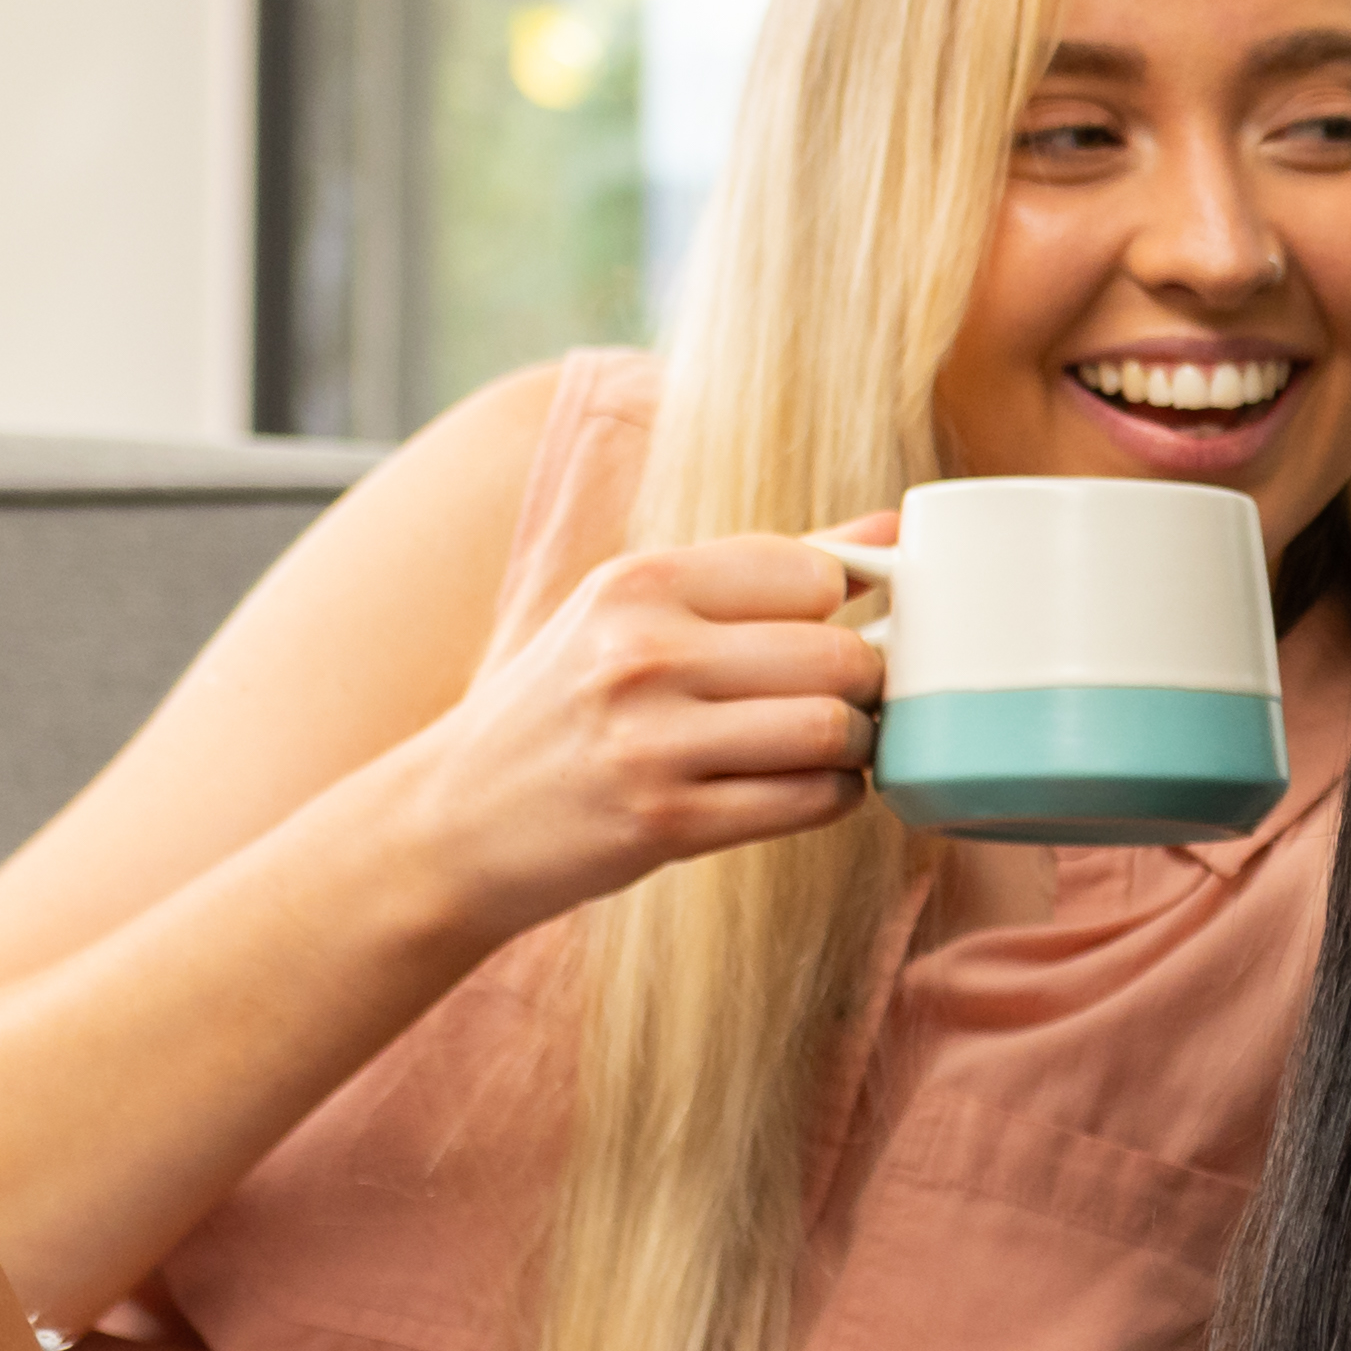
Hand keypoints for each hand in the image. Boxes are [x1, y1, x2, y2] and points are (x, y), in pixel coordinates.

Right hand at [391, 519, 892, 936]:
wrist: (456, 819)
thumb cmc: (567, 704)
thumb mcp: (634, 612)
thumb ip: (763, 568)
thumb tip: (893, 528)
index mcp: (637, 582)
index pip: (813, 572)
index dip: (847, 608)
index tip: (832, 633)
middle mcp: (640, 652)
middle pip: (839, 655)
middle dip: (865, 685)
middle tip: (843, 700)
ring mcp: (651, 741)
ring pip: (833, 729)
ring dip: (855, 745)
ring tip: (824, 746)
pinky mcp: (667, 822)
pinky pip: (811, 801)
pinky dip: (831, 796)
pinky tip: (799, 788)